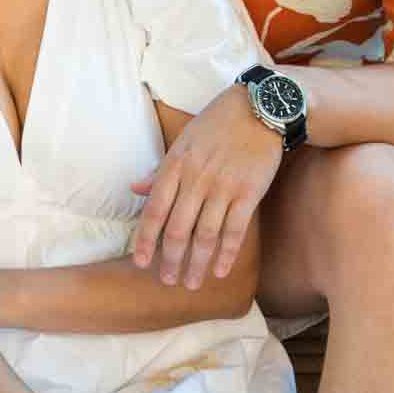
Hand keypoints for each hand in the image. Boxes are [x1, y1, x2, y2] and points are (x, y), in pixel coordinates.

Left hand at [130, 84, 281, 289]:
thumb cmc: (217, 124)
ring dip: (196, 264)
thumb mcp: (182, 141)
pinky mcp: (248, 192)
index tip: (141, 263)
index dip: (146, 240)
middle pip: (177, 229)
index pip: (154, 211)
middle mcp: (196, 179)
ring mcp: (223, 187)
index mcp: (176, 166)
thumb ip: (160, 170)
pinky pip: (234, 230)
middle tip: (167, 281)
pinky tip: (219, 271)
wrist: (259, 109)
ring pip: (204, 235)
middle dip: (170, 260)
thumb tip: (134, 188)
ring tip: (191, 283)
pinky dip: (226, 253)